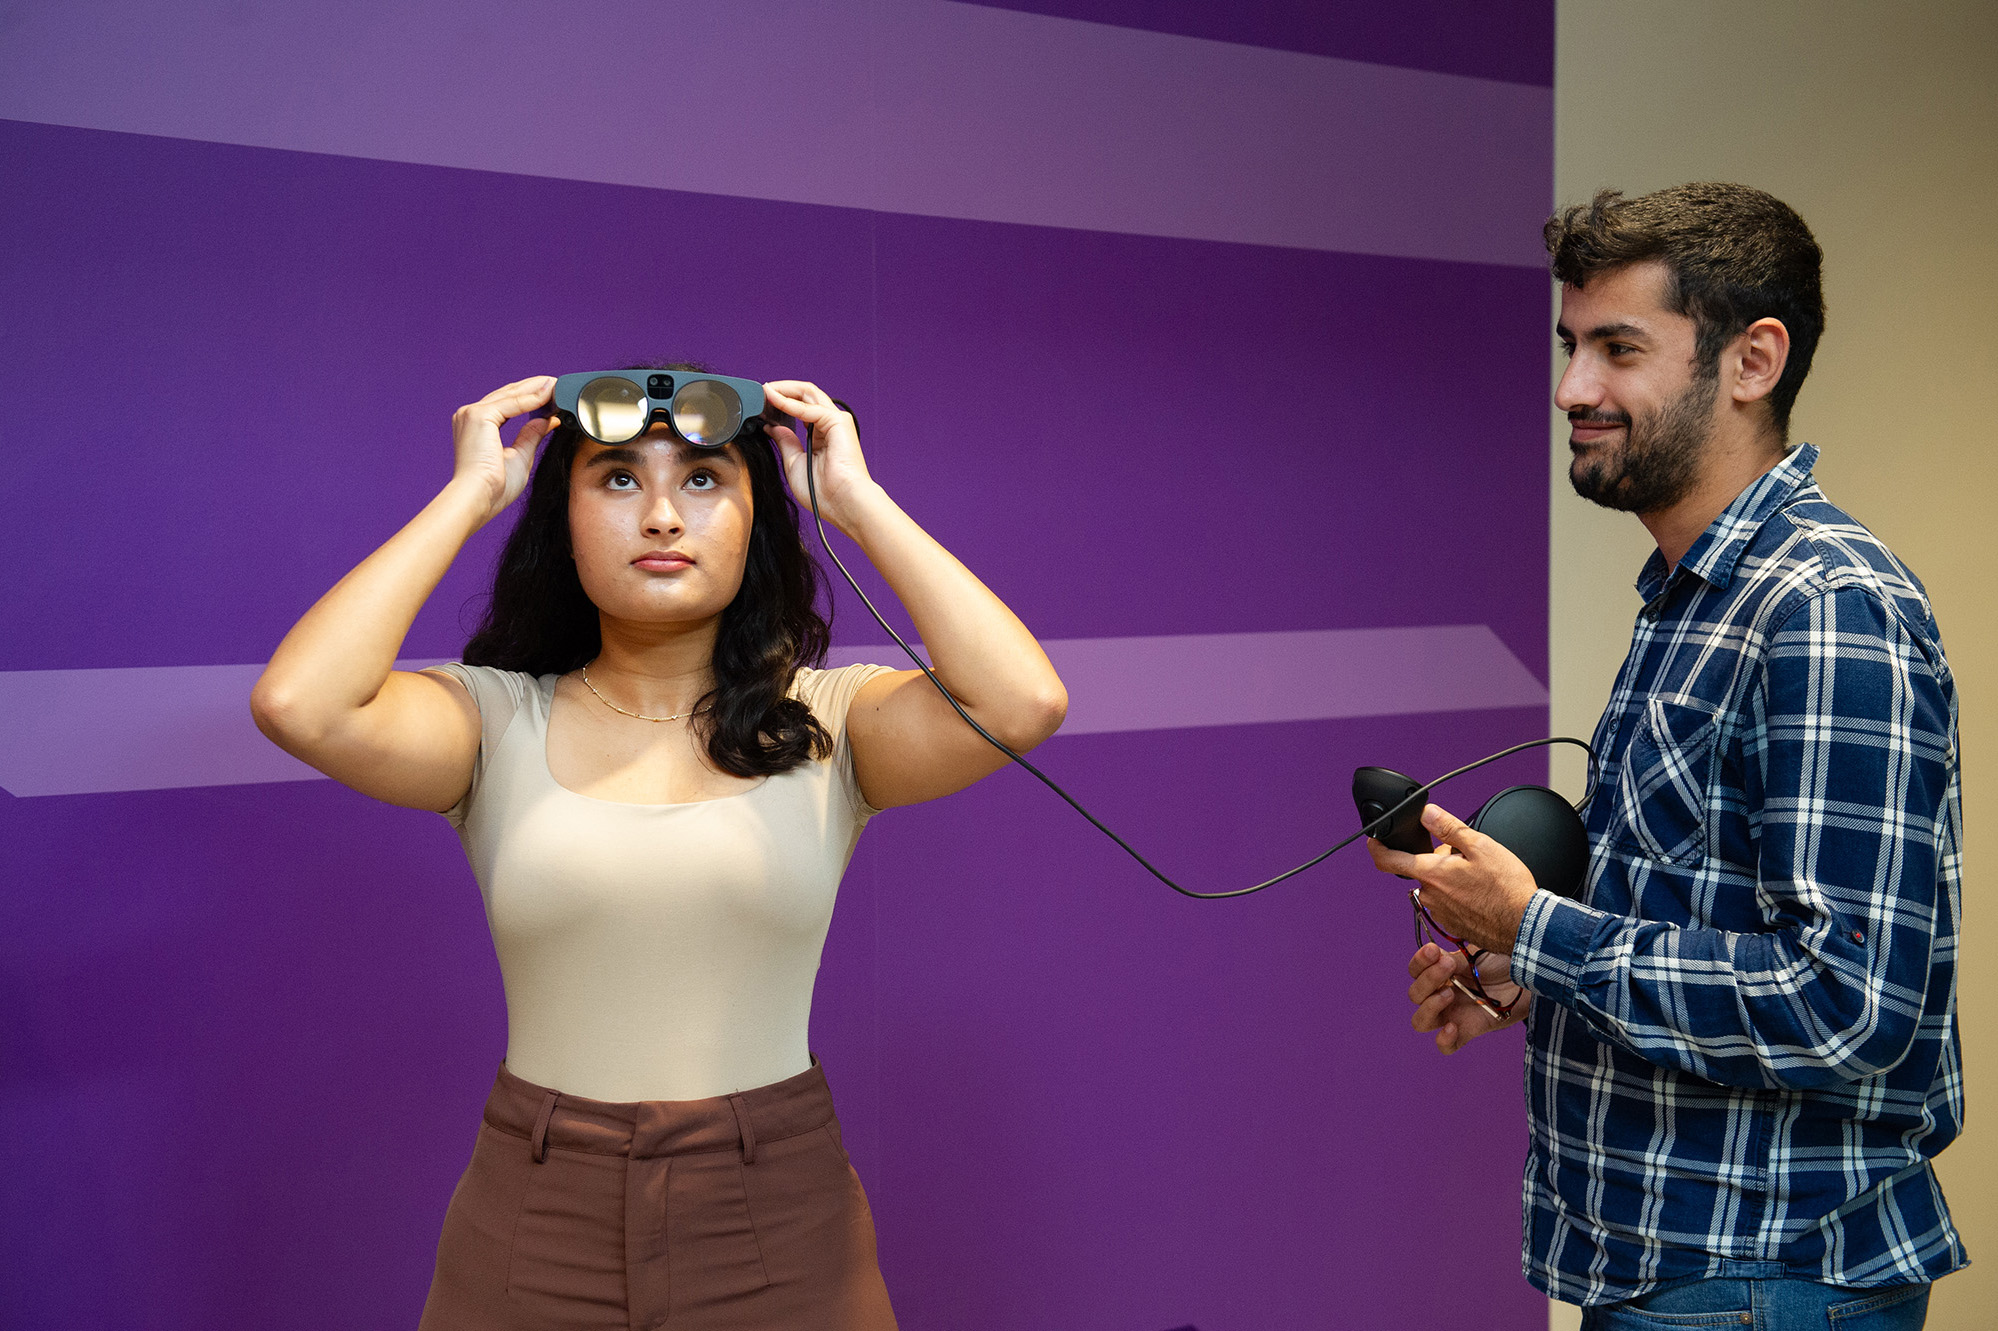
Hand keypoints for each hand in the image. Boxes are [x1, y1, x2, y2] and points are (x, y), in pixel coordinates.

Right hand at [449, 376, 557, 524]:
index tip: (553, 397)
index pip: (506, 404)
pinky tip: (549, 394)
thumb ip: (532, 435)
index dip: (531, 398)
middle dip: (534, 388)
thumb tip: (548, 420)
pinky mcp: (478, 416)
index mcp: (475, 427)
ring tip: (557, 385)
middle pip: (508, 395)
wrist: (478, 498)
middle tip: (558, 385)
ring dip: (536, 389)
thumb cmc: (494, 488)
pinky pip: (512, 402)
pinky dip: (532, 398)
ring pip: (511, 395)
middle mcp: (469, 416)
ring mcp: (471, 414)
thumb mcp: (520, 456)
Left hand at [761, 380, 879, 531]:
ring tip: (764, 390)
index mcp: (821, 435)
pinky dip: (788, 402)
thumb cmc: (823, 492)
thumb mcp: (793, 462)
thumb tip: (772, 426)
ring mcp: (835, 421)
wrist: (841, 502)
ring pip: (808, 393)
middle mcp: (829, 425)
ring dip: (784, 390)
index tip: (759, 406)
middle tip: (759, 392)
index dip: (778, 404)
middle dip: (780, 391)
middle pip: (804, 396)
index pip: (799, 408)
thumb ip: (785, 441)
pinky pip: (808, 407)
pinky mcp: (838, 422)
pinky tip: (772, 400)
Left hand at [1367, 803, 1539, 955]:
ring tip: (1480, 878)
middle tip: (1466, 857)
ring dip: (1450, 878)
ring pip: (1437, 886)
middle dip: (1438, 859)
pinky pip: (1448, 903)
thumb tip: (1428, 813)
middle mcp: (1430, 896)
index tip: (1374, 840)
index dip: (1377, 848)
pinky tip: (1482, 894)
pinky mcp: (1453, 924)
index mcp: (1432, 874)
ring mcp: (1440, 913)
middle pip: (1423, 869)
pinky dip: (1459, 894)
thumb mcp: (1480, 846)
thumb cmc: (1507, 889)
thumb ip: (1449, 828)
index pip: (1389, 861)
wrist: (1525, 926)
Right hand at [1408, 942, 1527, 1052]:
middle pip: (1415, 995)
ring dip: (1429, 1007)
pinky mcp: (1468, 1031)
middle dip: (1427, 979)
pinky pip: (1446, 1046)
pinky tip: (1453, 1027)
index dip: (1419, 962)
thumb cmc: (1506, 962)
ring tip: (1450, 994)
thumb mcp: (1481, 952)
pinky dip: (1444, 1040)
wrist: (1531, 979)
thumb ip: (1457, 954)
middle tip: (1449, 966)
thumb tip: (1436, 949)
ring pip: (1420, 1022)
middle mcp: (1443, 993)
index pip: (1415, 970)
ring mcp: (1454, 1014)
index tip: (1433, 951)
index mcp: (1442, 972)